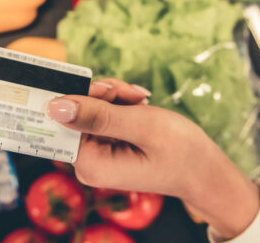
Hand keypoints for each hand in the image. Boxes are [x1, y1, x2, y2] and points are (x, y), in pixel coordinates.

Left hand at [47, 79, 259, 238]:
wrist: (205, 169)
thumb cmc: (180, 151)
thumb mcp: (140, 125)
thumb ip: (97, 115)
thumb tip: (54, 107)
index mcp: (90, 165)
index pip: (63, 120)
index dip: (82, 97)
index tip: (110, 90)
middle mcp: (87, 164)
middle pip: (76, 113)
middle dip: (104, 95)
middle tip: (135, 95)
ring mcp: (96, 155)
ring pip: (90, 108)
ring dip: (115, 97)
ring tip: (142, 100)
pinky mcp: (106, 146)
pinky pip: (102, 115)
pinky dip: (120, 104)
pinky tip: (140, 105)